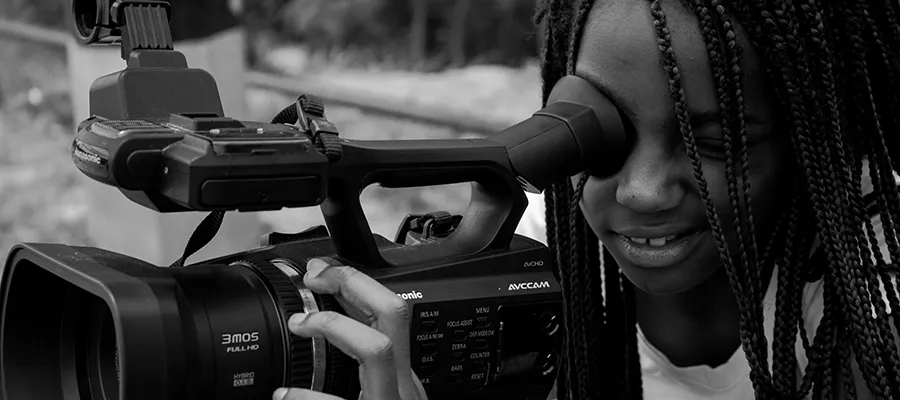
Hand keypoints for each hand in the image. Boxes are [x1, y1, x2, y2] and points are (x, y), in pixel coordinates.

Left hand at [273, 257, 428, 399]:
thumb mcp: (382, 397)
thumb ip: (363, 374)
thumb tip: (322, 341)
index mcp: (402, 376)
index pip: (390, 314)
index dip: (359, 283)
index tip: (324, 272)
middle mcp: (401, 384)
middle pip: (393, 313)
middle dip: (353, 284)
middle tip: (316, 278)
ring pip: (377, 348)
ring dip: (335, 325)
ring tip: (300, 324)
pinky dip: (306, 396)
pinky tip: (284, 394)